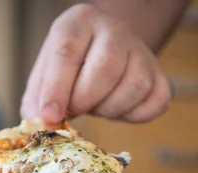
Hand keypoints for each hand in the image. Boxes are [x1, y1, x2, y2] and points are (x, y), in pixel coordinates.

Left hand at [21, 4, 172, 123]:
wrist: (102, 53)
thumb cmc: (69, 69)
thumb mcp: (44, 76)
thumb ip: (37, 100)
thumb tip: (41, 123)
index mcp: (79, 23)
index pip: (67, 53)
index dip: (57, 89)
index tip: (50, 116)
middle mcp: (114, 30)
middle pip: (106, 69)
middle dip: (84, 100)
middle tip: (73, 111)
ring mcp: (142, 51)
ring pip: (135, 86)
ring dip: (110, 109)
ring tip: (95, 106)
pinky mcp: (160, 74)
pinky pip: (156, 102)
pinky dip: (135, 115)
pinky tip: (118, 110)